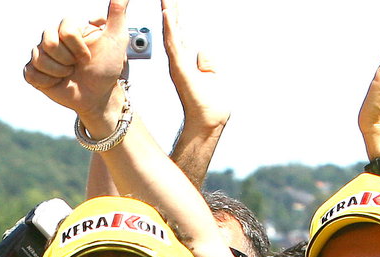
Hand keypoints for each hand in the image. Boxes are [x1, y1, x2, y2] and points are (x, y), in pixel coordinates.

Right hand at [24, 0, 130, 122]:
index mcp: (70, 28)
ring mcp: (42, 55)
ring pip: (39, 59)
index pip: (65, 30)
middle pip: (49, 43)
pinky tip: (57, 82)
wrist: (98, 96)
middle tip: (76, 66)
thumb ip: (117, 13)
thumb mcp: (117, 39)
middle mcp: (54, 38)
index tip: (88, 57)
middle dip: (67, 60)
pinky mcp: (35, 72)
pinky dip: (47, 81)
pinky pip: (31, 72)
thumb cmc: (107, 67)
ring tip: (68, 74)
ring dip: (59, 73)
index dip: (77, 48)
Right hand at [161, 0, 228, 130]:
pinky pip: (174, 44)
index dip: (174, 14)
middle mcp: (178, 59)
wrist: (208, 123)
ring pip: (170, 31)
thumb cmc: (210, 105)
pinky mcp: (180, 69)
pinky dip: (170, 28)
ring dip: (168, 12)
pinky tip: (168, 13)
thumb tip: (202, 52)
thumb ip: (206, 63)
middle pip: (173, 27)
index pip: (178, 31)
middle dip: (169, 7)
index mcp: (185, 60)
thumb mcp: (211, 76)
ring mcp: (178, 63)